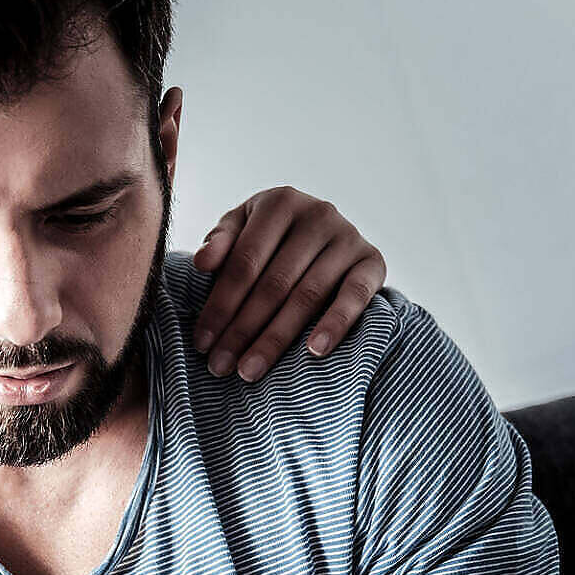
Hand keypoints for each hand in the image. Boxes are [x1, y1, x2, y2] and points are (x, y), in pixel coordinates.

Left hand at [191, 188, 386, 380]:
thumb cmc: (271, 238)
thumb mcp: (241, 229)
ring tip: (250, 371)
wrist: (326, 235)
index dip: (220, 305)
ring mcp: (349, 237)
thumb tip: (203, 262)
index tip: (201, 343)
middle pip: (273, 284)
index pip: (243, 263)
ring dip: (275, 339)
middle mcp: (318, 213)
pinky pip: (354, 296)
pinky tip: (314, 351)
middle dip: (242, 330)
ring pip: (307, 296)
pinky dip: (335, 324)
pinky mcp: (373, 261)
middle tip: (220, 366)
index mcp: (279, 203)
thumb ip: (220, 243)